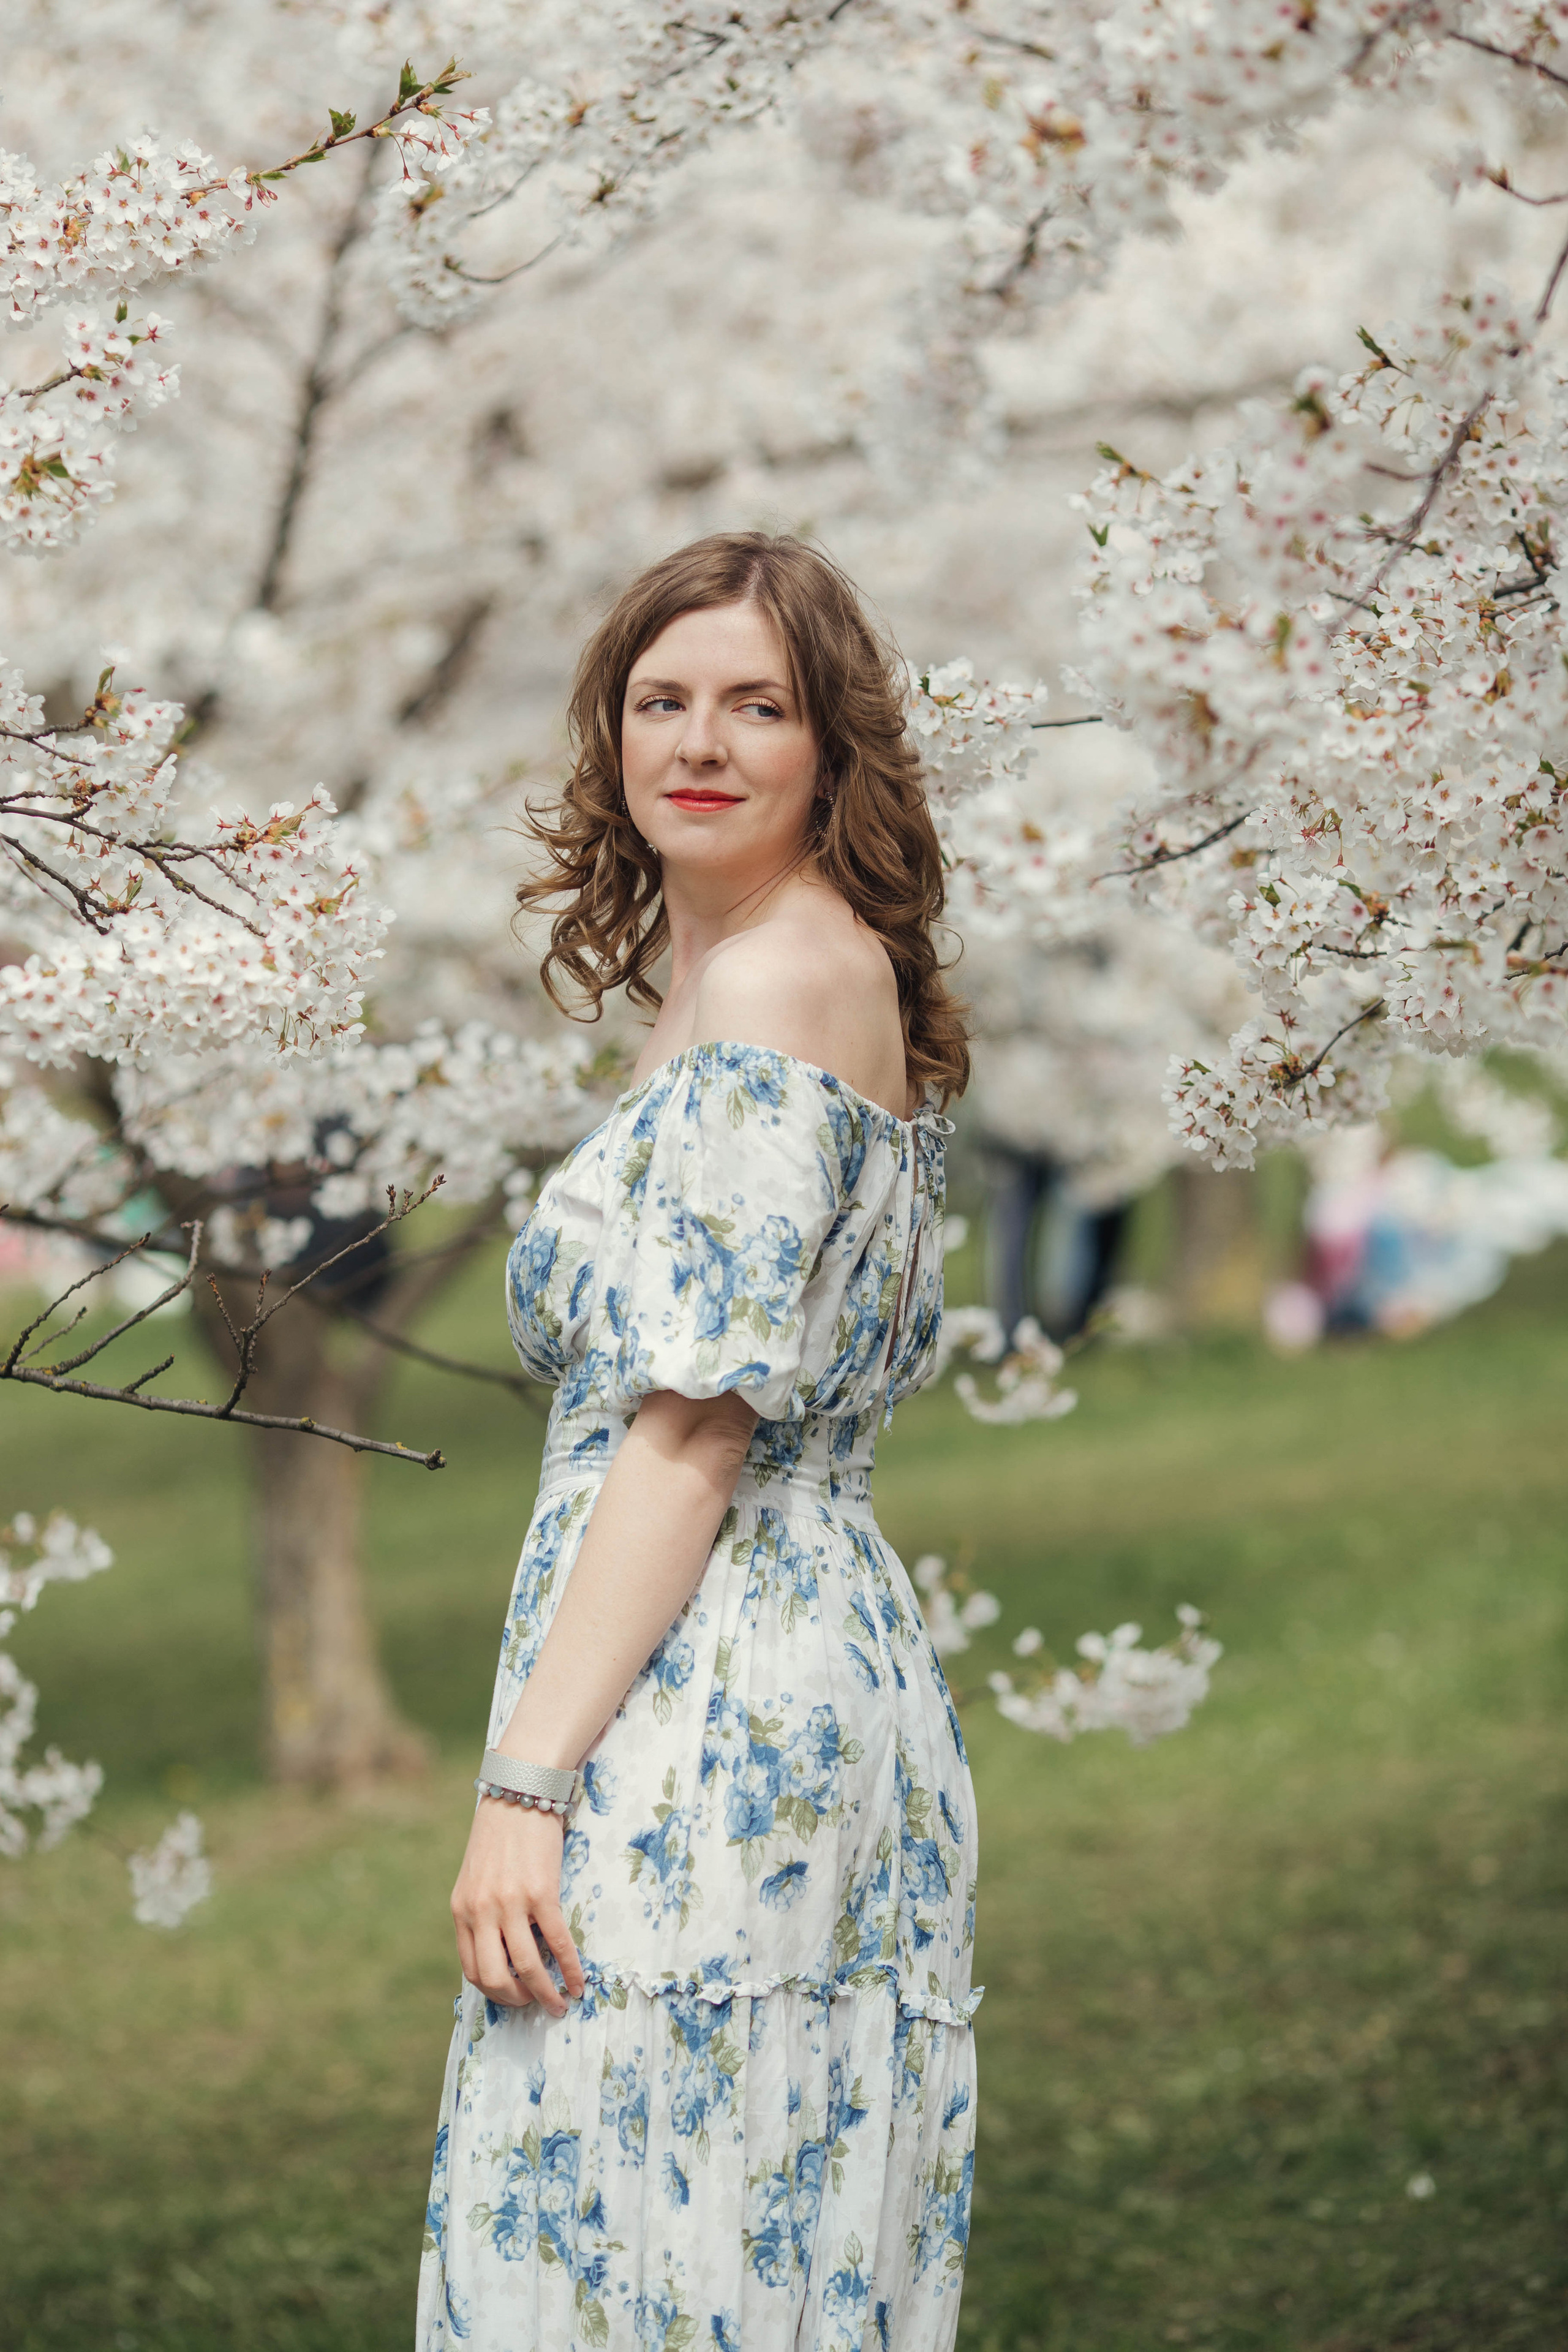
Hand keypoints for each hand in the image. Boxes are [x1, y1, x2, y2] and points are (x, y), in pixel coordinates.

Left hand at [450, 1799, 585, 2014]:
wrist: (520, 1791)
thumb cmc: (501, 1834)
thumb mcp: (476, 1877)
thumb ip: (481, 1912)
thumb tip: (500, 1951)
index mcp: (462, 1910)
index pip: (471, 1969)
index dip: (494, 1991)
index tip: (514, 1996)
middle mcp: (481, 1911)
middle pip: (494, 1977)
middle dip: (517, 2000)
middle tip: (536, 2004)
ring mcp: (511, 1903)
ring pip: (527, 1967)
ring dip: (546, 1994)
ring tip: (560, 2003)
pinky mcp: (541, 1893)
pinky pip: (557, 1943)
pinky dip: (570, 1968)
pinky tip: (579, 1981)